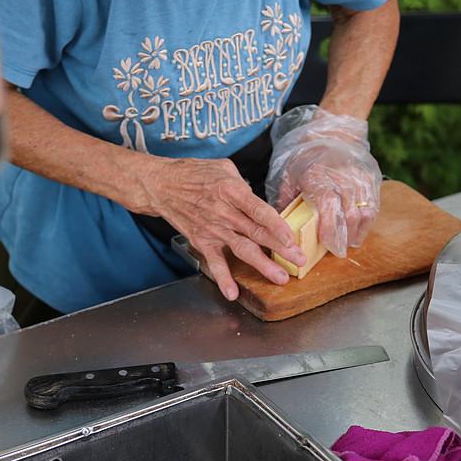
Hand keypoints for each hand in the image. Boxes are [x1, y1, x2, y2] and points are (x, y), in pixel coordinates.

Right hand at [136, 155, 305, 300]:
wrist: (161, 185)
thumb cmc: (194, 173)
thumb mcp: (224, 167)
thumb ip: (244, 186)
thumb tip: (259, 202)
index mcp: (232, 190)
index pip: (258, 210)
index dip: (276, 225)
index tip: (291, 237)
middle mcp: (224, 212)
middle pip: (257, 233)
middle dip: (281, 249)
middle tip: (299, 260)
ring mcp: (213, 229)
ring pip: (242, 250)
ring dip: (263, 265)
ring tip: (280, 278)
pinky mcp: (202, 241)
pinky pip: (215, 262)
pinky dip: (223, 278)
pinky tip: (232, 293)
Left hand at [266, 106, 381, 256]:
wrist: (333, 134)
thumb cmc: (306, 157)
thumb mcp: (289, 175)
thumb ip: (286, 200)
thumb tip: (280, 225)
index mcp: (319, 177)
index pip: (328, 206)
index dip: (329, 228)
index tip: (326, 243)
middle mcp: (342, 178)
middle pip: (350, 214)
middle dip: (344, 237)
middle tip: (337, 251)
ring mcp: (359, 179)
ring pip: (365, 212)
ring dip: (357, 232)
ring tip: (348, 243)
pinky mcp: (371, 180)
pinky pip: (373, 206)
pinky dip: (367, 222)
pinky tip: (358, 231)